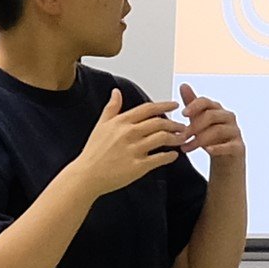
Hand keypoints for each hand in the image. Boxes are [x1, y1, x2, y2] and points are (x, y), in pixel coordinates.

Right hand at [70, 88, 191, 200]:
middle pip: (159, 123)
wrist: (87, 175)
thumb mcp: (101, 125)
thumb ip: (111, 108)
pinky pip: (159, 158)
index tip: (175, 104)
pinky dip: (169, 156)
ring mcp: (134, 150)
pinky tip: (173, 155)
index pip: (148, 109)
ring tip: (182, 139)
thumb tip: (116, 92)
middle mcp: (129, 133)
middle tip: (182, 126)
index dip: (164, 105)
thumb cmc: (93, 152)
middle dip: (174, 123)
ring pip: (162, 139)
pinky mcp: (138, 166)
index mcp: (121, 122)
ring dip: (175, 138)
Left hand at [170, 84, 245, 173]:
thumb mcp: (200, 120)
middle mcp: (228, 117)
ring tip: (186, 148)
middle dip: (194, 126)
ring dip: (199, 140)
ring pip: (218, 131)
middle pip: (211, 116)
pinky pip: (229, 146)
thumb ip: (192, 104)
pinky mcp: (239, 147)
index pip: (206, 101)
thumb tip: (183, 85)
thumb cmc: (212, 138)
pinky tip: (208, 151)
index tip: (183, 114)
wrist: (227, 159)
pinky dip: (218, 148)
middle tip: (181, 137)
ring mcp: (235, 132)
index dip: (194, 106)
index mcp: (217, 109)